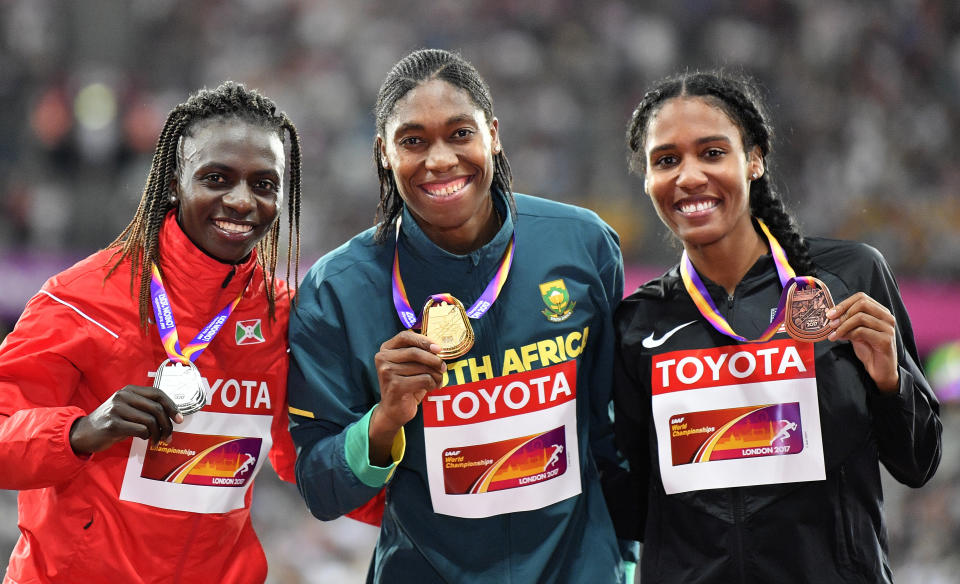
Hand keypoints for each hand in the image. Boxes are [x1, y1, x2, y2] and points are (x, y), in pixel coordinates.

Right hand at [69, 385, 183, 454]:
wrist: (84, 433)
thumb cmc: (111, 422)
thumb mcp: (127, 409)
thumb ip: (145, 409)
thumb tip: (171, 417)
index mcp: (129, 390)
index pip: (158, 394)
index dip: (172, 406)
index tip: (180, 419)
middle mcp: (123, 396)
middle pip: (157, 408)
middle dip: (167, 424)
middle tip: (169, 436)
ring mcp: (117, 409)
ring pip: (150, 421)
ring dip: (158, 434)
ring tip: (157, 441)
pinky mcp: (113, 424)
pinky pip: (140, 430)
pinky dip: (147, 437)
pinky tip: (145, 440)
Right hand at [369, 330, 444, 464]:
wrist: (393, 410)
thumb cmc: (405, 384)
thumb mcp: (410, 365)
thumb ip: (419, 353)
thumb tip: (438, 348)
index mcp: (386, 349)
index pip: (405, 336)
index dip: (424, 340)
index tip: (438, 348)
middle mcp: (383, 358)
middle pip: (415, 352)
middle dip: (434, 359)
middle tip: (443, 367)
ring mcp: (387, 372)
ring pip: (421, 367)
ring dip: (436, 374)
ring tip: (438, 380)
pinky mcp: (395, 386)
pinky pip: (423, 379)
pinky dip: (432, 384)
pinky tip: (431, 388)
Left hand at [826, 292, 898, 392]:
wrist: (881, 370)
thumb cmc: (869, 349)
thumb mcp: (855, 332)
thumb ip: (847, 322)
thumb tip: (830, 316)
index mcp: (880, 312)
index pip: (861, 297)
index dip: (843, 304)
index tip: (830, 314)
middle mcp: (887, 317)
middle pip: (862, 304)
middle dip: (842, 313)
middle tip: (830, 324)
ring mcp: (888, 328)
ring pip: (860, 317)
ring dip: (842, 325)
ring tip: (833, 334)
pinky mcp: (885, 340)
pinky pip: (862, 331)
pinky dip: (848, 334)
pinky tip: (840, 339)